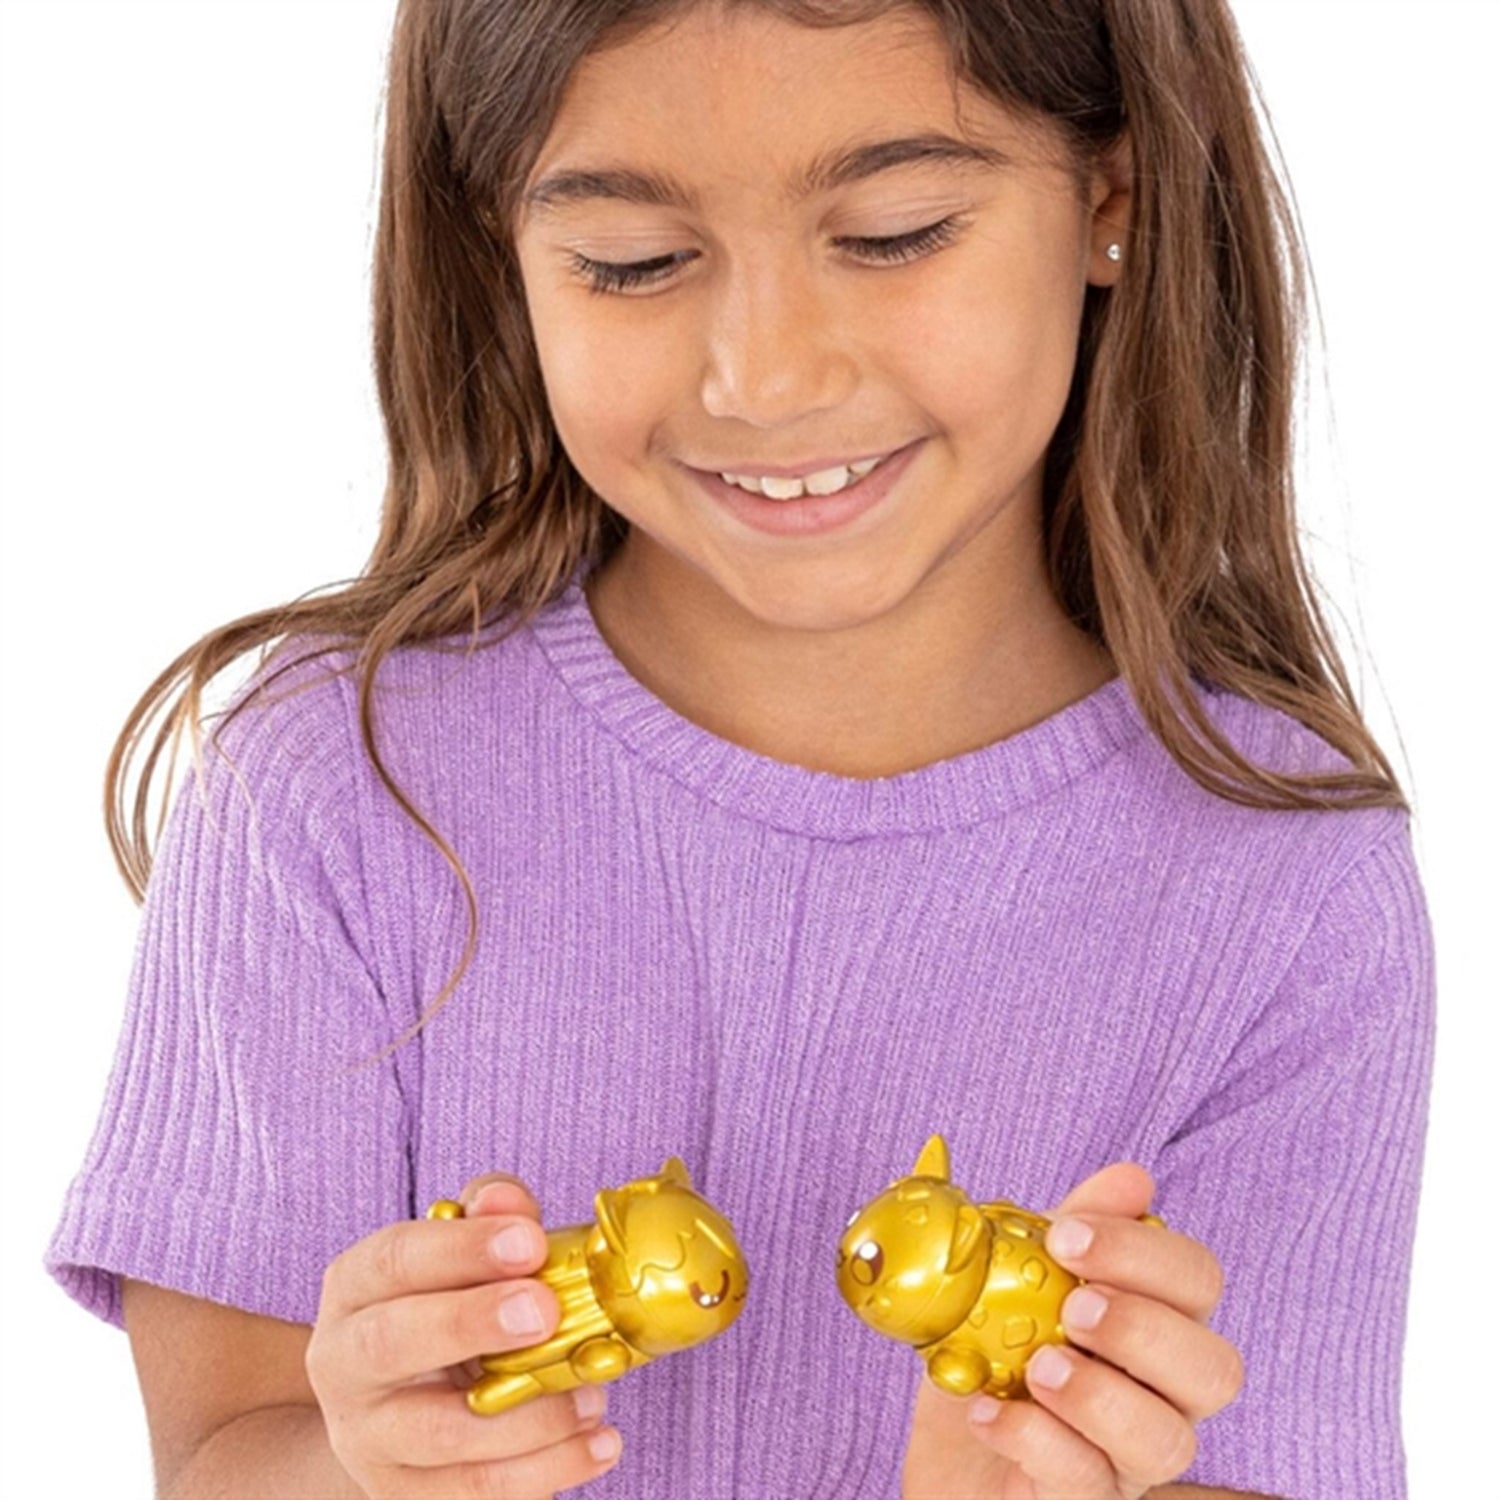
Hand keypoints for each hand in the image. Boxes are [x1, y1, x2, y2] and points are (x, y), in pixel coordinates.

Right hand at [305, 1172, 622, 1498]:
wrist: (399, 1405)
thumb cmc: (444, 1303)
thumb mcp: (459, 1251)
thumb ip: (487, 1215)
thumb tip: (507, 1200)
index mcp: (354, 1288)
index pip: (393, 1259)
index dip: (461, 1248)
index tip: (530, 1241)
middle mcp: (343, 1363)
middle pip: (391, 1342)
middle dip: (471, 1324)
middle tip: (546, 1310)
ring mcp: (368, 1438)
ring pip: (439, 1434)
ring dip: (527, 1415)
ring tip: (593, 1390)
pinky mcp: (403, 1494)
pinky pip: (473, 1492)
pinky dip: (544, 1472)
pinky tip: (598, 1442)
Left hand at [900, 1163, 1242, 1499]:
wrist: (944, 1454)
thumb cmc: (994, 1352)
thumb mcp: (1019, 1274)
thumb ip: (1074, 1225)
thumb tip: (1133, 1178)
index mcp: (1155, 1325)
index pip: (1198, 1281)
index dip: (1145, 1254)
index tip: (1067, 1238)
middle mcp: (1161, 1398)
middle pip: (1215, 1368)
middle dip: (1145, 1328)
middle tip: (1074, 1308)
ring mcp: (1128, 1462)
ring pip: (1169, 1440)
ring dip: (1101, 1394)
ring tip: (1038, 1366)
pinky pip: (1088, 1484)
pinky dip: (1036, 1439)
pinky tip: (986, 1409)